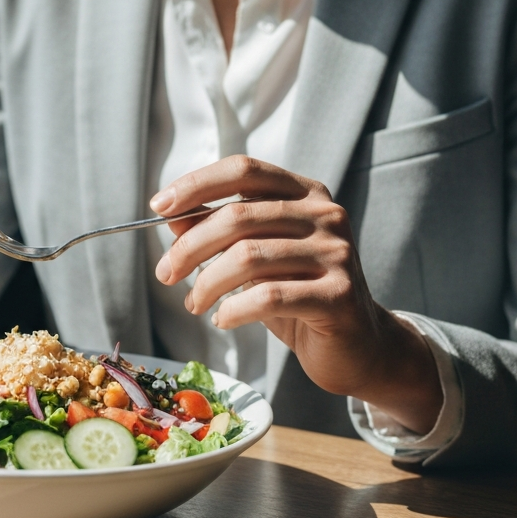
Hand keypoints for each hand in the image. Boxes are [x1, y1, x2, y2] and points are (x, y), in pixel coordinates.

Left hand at [149, 155, 442, 434]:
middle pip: (237, 215)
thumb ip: (221, 232)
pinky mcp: (339, 295)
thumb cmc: (298, 296)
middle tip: (166, 274)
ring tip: (195, 303)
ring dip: (206, 283)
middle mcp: (326, 214)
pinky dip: (233, 309)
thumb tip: (172, 217)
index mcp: (305, 193)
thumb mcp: (256, 257)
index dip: (197, 184)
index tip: (158, 208)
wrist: (358, 346)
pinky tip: (223, 319)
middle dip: (189, 247)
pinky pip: (268, 296)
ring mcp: (337, 253)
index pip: (244, 171)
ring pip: (247, 257)